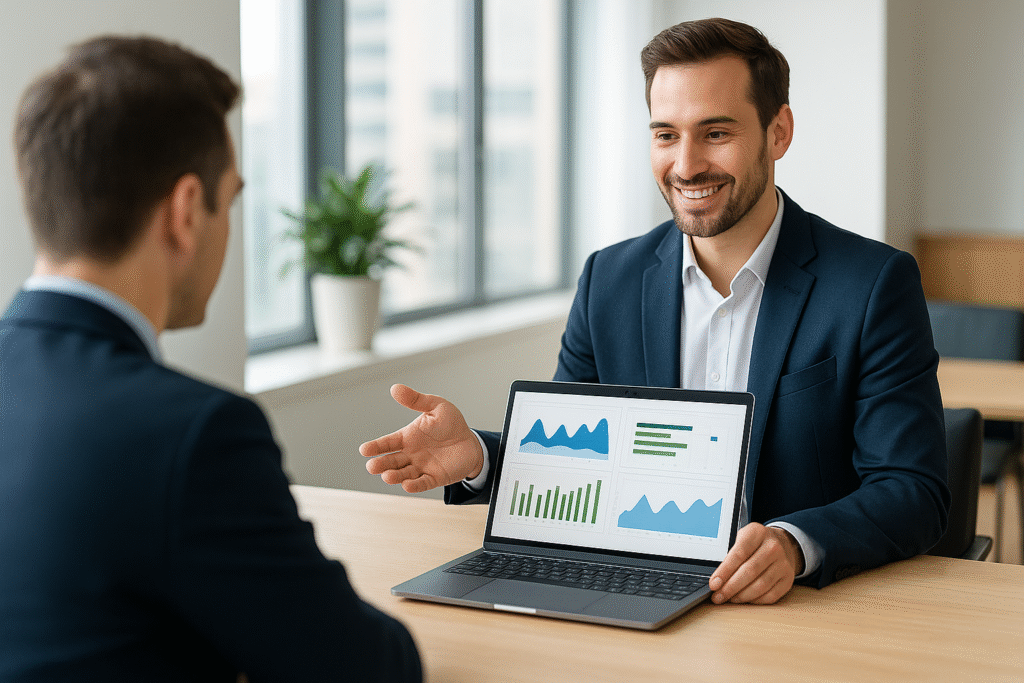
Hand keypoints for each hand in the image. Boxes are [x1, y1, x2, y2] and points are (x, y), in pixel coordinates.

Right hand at [360, 384, 484, 492]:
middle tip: (371, 467)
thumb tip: (395, 388)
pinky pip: (423, 483)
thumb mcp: (435, 406)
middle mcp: (410, 454)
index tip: (364, 450)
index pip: (387, 443)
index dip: (375, 447)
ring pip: (404, 474)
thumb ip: (416, 400)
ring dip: (395, 476)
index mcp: (407, 437)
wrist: (471, 441)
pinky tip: (407, 485)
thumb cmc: (450, 423)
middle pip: (391, 461)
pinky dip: (415, 485)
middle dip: (381, 464)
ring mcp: (421, 467)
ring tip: (387, 476)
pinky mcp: (435, 478)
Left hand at [707, 523, 803, 604]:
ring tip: (729, 598)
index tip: (714, 584)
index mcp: (757, 533)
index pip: (738, 554)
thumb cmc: (757, 542)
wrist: (784, 543)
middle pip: (749, 572)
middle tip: (718, 596)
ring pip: (760, 586)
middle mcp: (773, 547)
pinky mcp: (788, 579)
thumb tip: (716, 578)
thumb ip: (730, 553)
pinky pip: (770, 595)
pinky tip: (745, 599)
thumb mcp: (743, 538)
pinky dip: (755, 600)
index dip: (724, 571)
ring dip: (741, 596)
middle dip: (730, 587)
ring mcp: (783, 564)